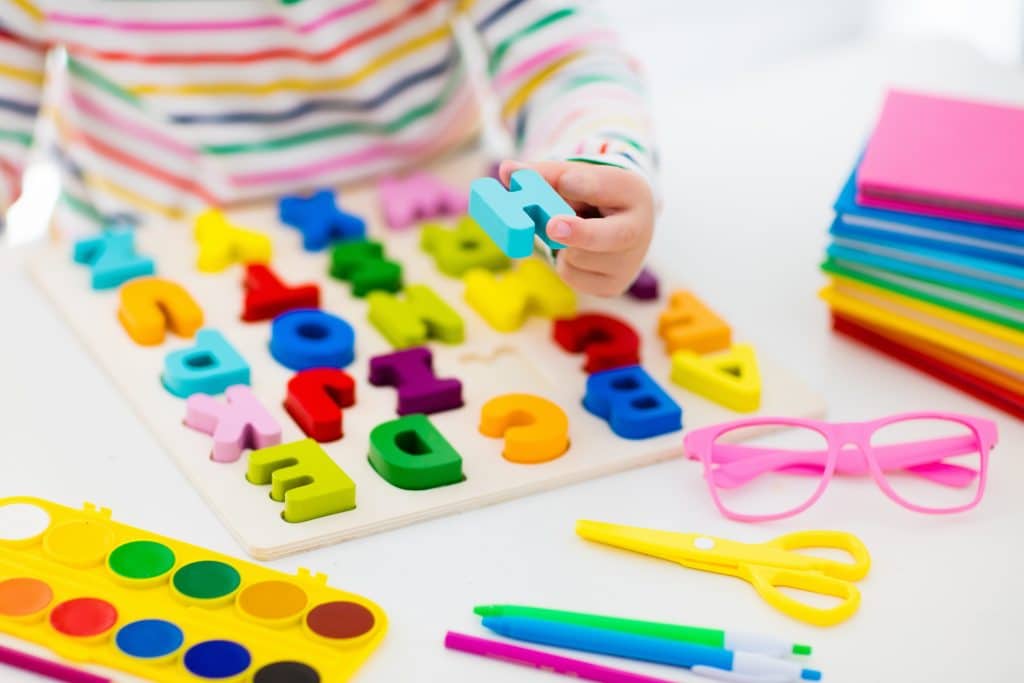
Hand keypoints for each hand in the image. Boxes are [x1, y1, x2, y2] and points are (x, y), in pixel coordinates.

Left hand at [499, 160, 654, 296]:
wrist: (621, 229)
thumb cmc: (593, 198)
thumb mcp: (575, 179)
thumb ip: (543, 174)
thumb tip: (507, 170)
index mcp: (632, 191)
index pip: (608, 186)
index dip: (585, 185)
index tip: (565, 180)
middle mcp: (640, 228)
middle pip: (613, 236)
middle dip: (580, 233)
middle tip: (551, 227)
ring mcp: (629, 262)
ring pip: (578, 258)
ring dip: (561, 246)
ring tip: (571, 232)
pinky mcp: (613, 287)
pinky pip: (572, 277)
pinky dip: (564, 265)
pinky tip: (576, 253)